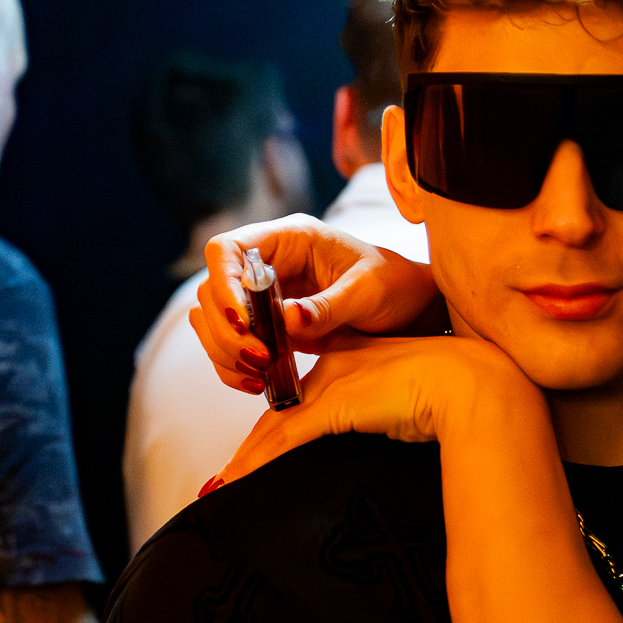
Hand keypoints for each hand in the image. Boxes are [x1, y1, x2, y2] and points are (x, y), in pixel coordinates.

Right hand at [189, 214, 440, 393]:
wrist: (410, 311)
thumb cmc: (395, 286)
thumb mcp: (369, 292)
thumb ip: (329, 305)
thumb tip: (287, 318)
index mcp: (291, 239)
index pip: (228, 249)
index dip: (223, 282)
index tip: (241, 320)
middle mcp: (269, 264)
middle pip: (212, 290)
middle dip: (225, 329)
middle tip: (259, 358)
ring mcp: (264, 297)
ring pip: (213, 321)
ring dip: (225, 352)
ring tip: (258, 376)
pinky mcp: (267, 327)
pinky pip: (231, 345)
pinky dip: (234, 367)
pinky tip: (258, 384)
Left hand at [219, 334, 535, 484]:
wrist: (478, 387)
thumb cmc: (462, 396)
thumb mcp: (416, 401)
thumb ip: (391, 414)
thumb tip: (390, 439)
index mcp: (356, 356)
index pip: (303, 391)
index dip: (277, 422)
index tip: (259, 449)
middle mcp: (336, 364)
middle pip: (279, 410)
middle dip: (252, 448)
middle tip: (227, 478)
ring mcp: (333, 383)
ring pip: (274, 427)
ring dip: (244, 462)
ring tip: (219, 490)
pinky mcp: (334, 405)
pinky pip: (283, 439)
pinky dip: (255, 464)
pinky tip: (235, 483)